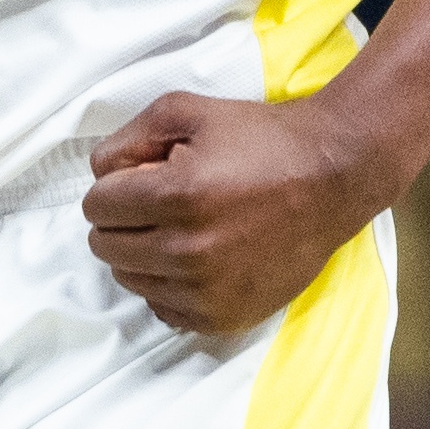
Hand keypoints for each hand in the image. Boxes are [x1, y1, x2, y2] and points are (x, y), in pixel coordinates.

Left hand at [83, 93, 384, 335]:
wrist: (332, 178)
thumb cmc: (260, 139)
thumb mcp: (187, 111)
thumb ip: (128, 138)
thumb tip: (99, 174)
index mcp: (177, 195)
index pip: (97, 206)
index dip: (113, 187)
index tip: (140, 179)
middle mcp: (189, 251)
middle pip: (105, 247)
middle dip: (122, 220)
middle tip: (159, 202)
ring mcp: (208, 291)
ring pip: (130, 280)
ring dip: (143, 254)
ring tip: (182, 228)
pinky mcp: (225, 317)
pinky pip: (163, 309)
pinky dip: (169, 285)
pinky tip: (198, 258)